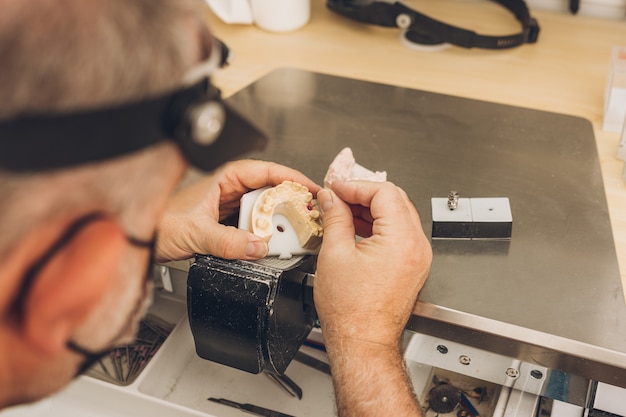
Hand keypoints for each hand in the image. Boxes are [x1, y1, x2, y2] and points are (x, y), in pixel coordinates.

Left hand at [156, 160, 319, 261]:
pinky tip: (272, 242)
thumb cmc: (157, 223)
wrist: (140, 241)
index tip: (311, 189)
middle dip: (291, 202)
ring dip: (278, 221)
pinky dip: (265, 234)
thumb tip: (258, 246)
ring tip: (294, 230)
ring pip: (263, 210)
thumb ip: (227, 241)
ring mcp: (229, 208)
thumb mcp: (195, 232)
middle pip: (270, 191)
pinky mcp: (227, 225)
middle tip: (309, 213)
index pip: (267, 171)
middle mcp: (229, 190)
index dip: (293, 178)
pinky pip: (253, 227)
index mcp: (224, 178)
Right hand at [314, 180, 431, 347]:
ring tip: (342, 212)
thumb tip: (331, 199)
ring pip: (398, 215)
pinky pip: (399, 233)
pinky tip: (356, 228)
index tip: (336, 189)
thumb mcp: (335, 254)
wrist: (363, 342)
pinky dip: (378, 225)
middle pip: (394, 200)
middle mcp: (417, 246)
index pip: (384, 192)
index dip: (355, 186)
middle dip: (363, 194)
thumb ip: (335, 218)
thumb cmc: (352, 312)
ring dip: (370, 209)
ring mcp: (417, 257)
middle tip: (337, 197)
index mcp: (402, 240)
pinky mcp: (412, 266)